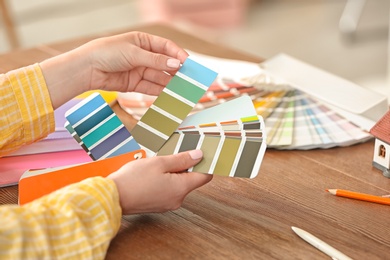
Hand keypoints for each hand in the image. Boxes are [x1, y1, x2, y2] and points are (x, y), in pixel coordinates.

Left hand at [40, 31, 187, 108]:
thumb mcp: (133, 53)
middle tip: (190, 79)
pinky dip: (161, 91)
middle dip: (177, 71)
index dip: (178, 55)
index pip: (166, 47)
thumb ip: (155, 60)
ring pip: (160, 77)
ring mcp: (139, 70)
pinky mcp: (135, 84)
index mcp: (143, 41)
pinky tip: (170, 94)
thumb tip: (177, 64)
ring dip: (171, 83)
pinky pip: (151, 87)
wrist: (87, 68)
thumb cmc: (107, 53)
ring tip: (183, 90)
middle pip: (165, 64)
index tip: (188, 63)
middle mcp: (143, 56)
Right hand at [107, 150, 212, 214]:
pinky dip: (165, 181)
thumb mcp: (159, 163)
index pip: (204, 177)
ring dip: (173, 173)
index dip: (205, 164)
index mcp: (181, 188)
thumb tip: (199, 156)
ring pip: (178, 185)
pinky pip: (168, 190)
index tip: (201, 153)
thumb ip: (181, 160)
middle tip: (172, 153)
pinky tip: (152, 174)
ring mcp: (167, 204)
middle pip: (190, 180)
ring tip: (158, 163)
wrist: (112, 197)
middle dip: (185, 166)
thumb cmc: (134, 179)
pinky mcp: (158, 205)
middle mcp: (177, 199)